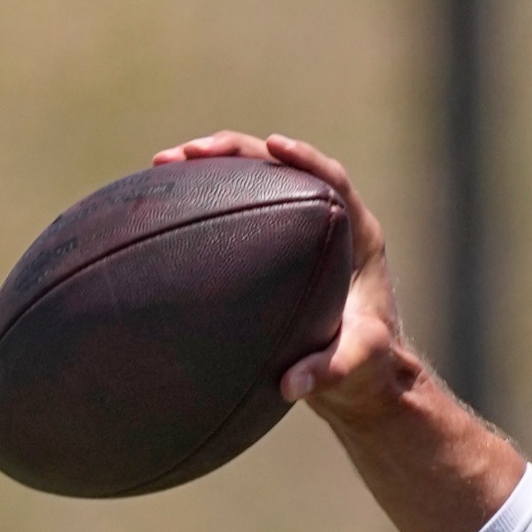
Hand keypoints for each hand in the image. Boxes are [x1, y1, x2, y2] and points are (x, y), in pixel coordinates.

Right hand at [153, 132, 420, 425]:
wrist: (361, 377)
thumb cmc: (368, 367)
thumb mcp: (354, 367)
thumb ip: (328, 371)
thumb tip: (291, 385)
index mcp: (360, 237)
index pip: (334, 182)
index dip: (306, 159)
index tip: (275, 145)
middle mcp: (330, 223)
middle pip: (282, 167)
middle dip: (236, 151)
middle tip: (187, 152)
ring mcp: (299, 231)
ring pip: (255, 180)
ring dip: (212, 167)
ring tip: (163, 164)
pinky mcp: (274, 246)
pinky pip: (240, 208)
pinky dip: (207, 199)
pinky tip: (167, 201)